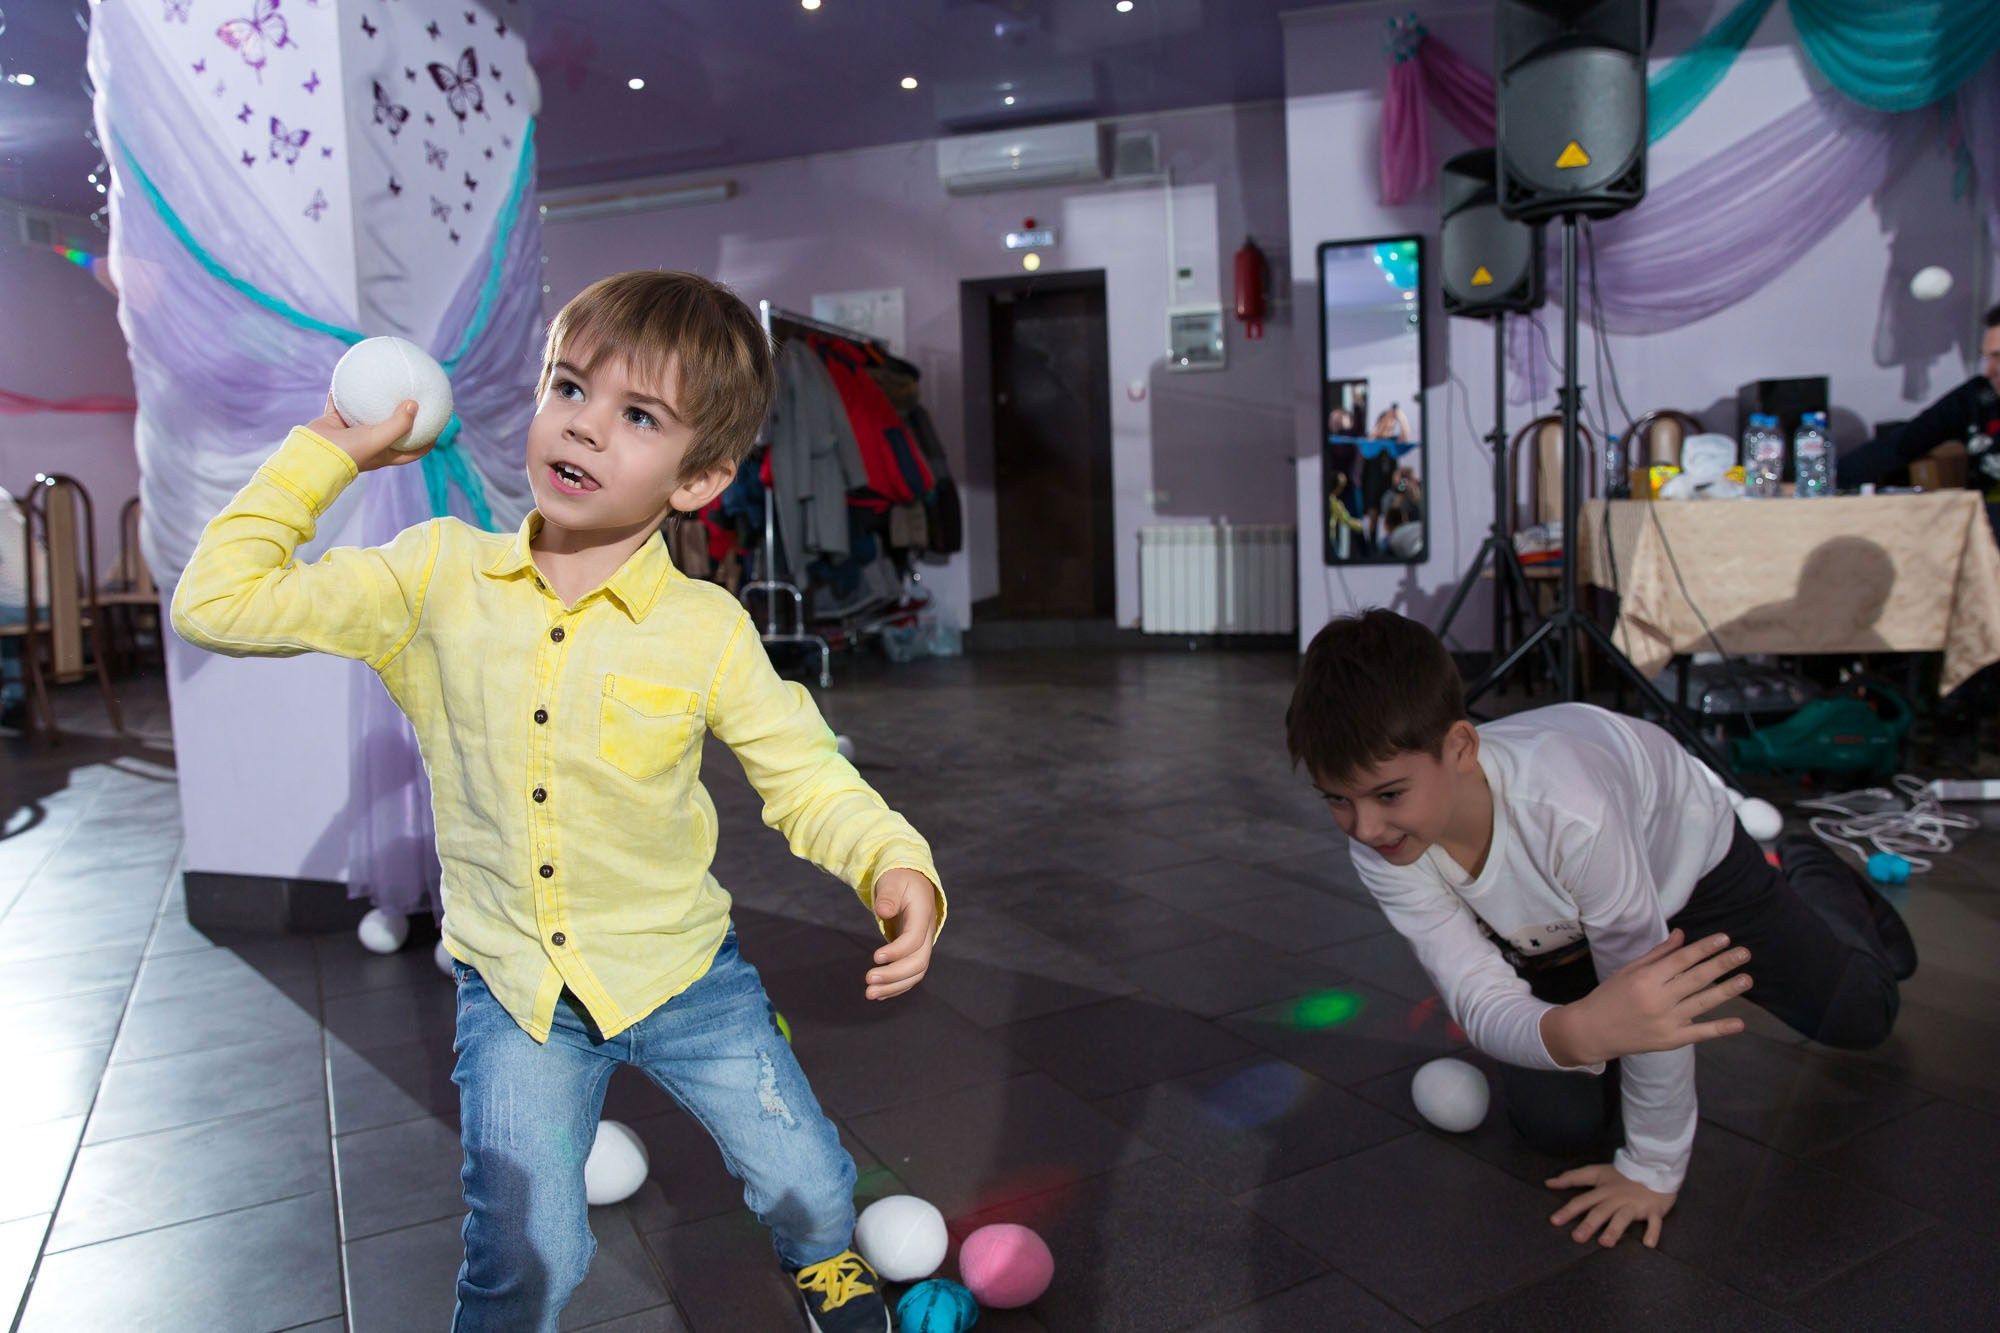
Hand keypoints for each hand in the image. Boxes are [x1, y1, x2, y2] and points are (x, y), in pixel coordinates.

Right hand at [306, 394, 428, 472]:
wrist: (313, 455)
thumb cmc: (350, 452)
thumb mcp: (380, 439)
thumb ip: (399, 424)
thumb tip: (414, 404)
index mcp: (385, 454)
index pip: (414, 451)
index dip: (428, 440)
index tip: (439, 424)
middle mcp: (371, 443)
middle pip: (393, 430)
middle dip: (403, 416)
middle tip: (414, 396)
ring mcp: (352, 433)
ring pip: (367, 414)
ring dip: (375, 401)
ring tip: (385, 382)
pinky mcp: (334, 423)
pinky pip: (341, 403)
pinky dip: (344, 392)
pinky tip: (350, 375)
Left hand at [866, 869, 937, 1000]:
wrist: (913, 882)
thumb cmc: (901, 880)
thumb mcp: (893, 881)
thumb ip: (888, 896)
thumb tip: (882, 911)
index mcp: (923, 915)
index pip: (914, 940)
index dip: (897, 951)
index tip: (875, 957)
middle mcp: (926, 934)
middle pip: (918, 962)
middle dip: (894, 975)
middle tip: (868, 981)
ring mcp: (922, 945)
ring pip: (915, 973)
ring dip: (893, 986)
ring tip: (870, 994)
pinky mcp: (914, 952)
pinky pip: (910, 974)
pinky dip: (896, 986)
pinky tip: (879, 993)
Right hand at [1544, 929, 1751, 1065]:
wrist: (1592, 1031)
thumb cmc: (1610, 996)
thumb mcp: (1629, 971)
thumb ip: (1658, 954)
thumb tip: (1683, 935)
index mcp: (1646, 979)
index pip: (1681, 960)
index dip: (1704, 948)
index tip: (1725, 938)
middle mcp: (1658, 999)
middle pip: (1696, 978)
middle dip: (1722, 964)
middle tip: (1745, 952)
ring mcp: (1666, 1022)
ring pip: (1703, 1003)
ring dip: (1727, 990)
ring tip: (1747, 978)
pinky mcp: (1671, 1040)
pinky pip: (1700, 1033)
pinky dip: (1720, 1028)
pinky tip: (1739, 1022)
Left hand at [1548, 1162, 1676, 1246]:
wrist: (1653, 1166)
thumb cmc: (1622, 1174)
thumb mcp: (1596, 1172)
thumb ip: (1572, 1178)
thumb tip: (1548, 1182)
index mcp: (1603, 1190)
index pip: (1582, 1201)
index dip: (1568, 1210)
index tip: (1554, 1221)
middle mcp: (1617, 1198)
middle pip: (1601, 1211)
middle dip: (1589, 1224)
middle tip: (1577, 1238)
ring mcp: (1636, 1204)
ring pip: (1624, 1217)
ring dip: (1615, 1229)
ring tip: (1605, 1242)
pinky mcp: (1654, 1209)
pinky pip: (1654, 1222)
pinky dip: (1653, 1232)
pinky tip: (1648, 1244)